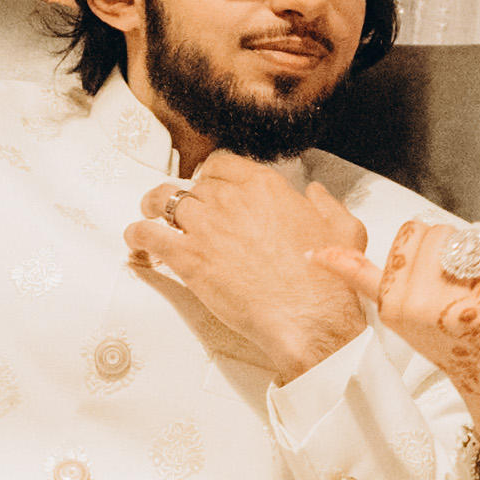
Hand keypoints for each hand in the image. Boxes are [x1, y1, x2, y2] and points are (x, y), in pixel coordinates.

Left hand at [129, 154, 371, 376]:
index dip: (212, 175)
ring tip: (149, 214)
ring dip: (154, 207)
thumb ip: (326, 204)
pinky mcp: (188, 258)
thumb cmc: (326, 278)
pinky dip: (138, 236)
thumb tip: (316, 193)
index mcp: (265, 185)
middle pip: (193, 185)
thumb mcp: (342, 228)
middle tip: (182, 210)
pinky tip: (137, 241)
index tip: (208, 185)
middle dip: (187, 196)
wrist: (308, 315)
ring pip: (164, 201)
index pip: (223, 163)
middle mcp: (230, 198)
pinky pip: (149, 235)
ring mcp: (206, 226)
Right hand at [328, 215, 479, 401]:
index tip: (313, 255)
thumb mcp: (414, 321)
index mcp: (393, 309)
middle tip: (458, 273)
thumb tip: (343, 259)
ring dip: (479, 250)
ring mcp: (447, 307)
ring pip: (460, 237)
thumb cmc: (464, 348)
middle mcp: (413, 308)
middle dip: (447, 242)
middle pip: (424, 232)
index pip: (362, 272)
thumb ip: (389, 287)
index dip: (336, 261)